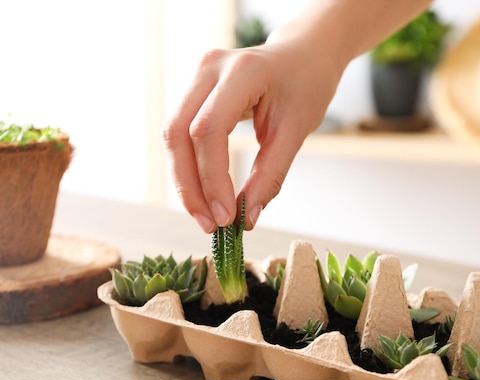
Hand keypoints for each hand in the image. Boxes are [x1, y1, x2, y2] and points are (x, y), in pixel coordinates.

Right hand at [161, 40, 340, 232]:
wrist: (305, 54)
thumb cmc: (307, 85)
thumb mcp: (296, 131)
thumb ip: (271, 174)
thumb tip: (248, 218)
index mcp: (241, 72)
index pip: (209, 130)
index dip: (212, 178)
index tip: (226, 217)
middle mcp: (209, 68)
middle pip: (179, 133)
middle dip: (190, 185)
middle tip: (209, 225)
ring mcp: (197, 75)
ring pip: (173, 135)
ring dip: (185, 180)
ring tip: (205, 217)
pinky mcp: (194, 89)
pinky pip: (181, 132)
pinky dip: (190, 166)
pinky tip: (203, 193)